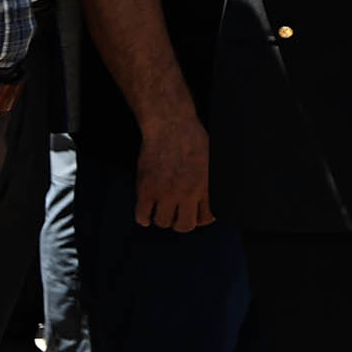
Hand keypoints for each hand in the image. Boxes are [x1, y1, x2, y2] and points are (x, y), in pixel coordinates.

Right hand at [135, 112, 211, 230]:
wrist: (170, 125)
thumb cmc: (193, 138)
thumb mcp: (210, 161)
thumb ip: (208, 182)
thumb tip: (208, 201)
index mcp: (204, 186)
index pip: (205, 218)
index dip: (199, 219)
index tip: (193, 214)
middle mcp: (185, 193)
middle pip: (183, 226)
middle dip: (180, 221)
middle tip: (176, 213)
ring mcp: (164, 193)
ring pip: (162, 222)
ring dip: (161, 217)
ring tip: (161, 207)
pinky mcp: (145, 189)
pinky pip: (141, 216)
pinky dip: (143, 217)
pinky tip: (146, 211)